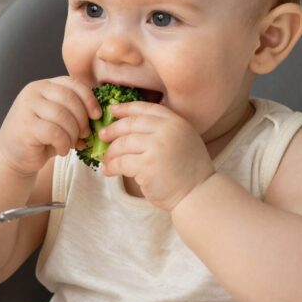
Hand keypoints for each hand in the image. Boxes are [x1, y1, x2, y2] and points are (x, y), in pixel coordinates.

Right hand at [0, 77, 101, 177]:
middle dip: (82, 119)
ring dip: (73, 134)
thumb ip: (73, 111)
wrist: (12, 156)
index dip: (89, 99)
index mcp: (44, 86)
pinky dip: (63, 144)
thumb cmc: (40, 137)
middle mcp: (34, 92)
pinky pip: (55, 132)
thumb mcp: (58, 119)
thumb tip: (99, 116)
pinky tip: (61, 150)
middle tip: (84, 135)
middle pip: (70, 99)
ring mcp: (27, 107)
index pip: (72, 84)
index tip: (97, 115)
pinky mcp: (26, 126)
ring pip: (63, 116)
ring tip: (70, 144)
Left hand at [99, 102, 214, 210]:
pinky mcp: (147, 167)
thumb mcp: (184, 140)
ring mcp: (157, 148)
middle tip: (103, 135)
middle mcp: (167, 131)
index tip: (113, 110)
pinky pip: (121, 163)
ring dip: (110, 152)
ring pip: (123, 144)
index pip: (147, 109)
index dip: (127, 108)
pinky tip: (109, 171)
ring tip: (106, 160)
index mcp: (176, 123)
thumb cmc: (189, 171)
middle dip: (113, 129)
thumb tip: (131, 126)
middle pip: (131, 124)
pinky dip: (112, 167)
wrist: (199, 193)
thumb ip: (164, 131)